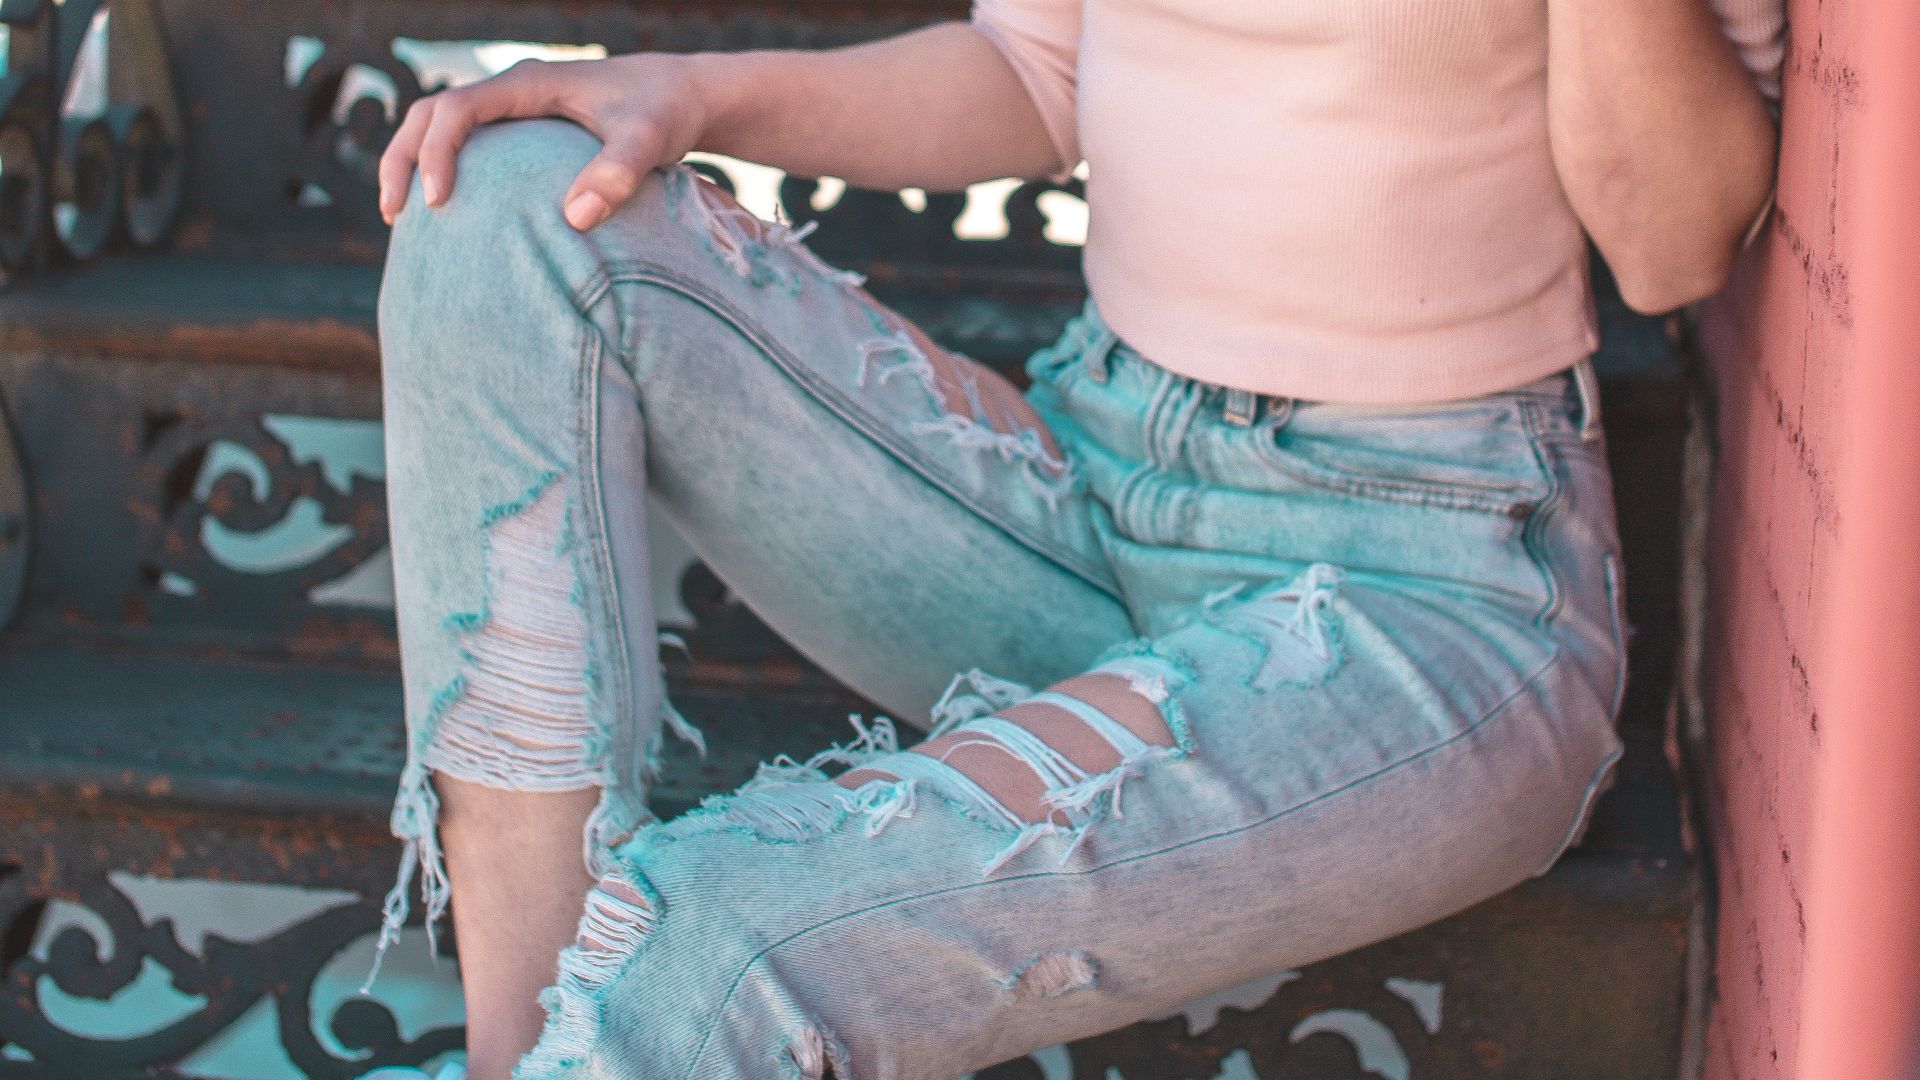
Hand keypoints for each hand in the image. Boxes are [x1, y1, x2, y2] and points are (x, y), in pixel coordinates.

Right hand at [378, 53, 709, 229]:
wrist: (681, 94)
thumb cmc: (664, 113)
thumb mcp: (648, 141)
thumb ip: (618, 174)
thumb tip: (575, 219)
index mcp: (530, 84)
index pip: (458, 108)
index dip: (438, 152)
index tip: (438, 201)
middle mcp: (513, 90)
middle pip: (432, 113)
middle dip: (404, 158)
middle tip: (395, 212)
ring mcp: (514, 107)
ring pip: (441, 125)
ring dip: (414, 162)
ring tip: (402, 216)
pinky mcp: (523, 128)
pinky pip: (468, 143)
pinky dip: (443, 170)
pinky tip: (445, 214)